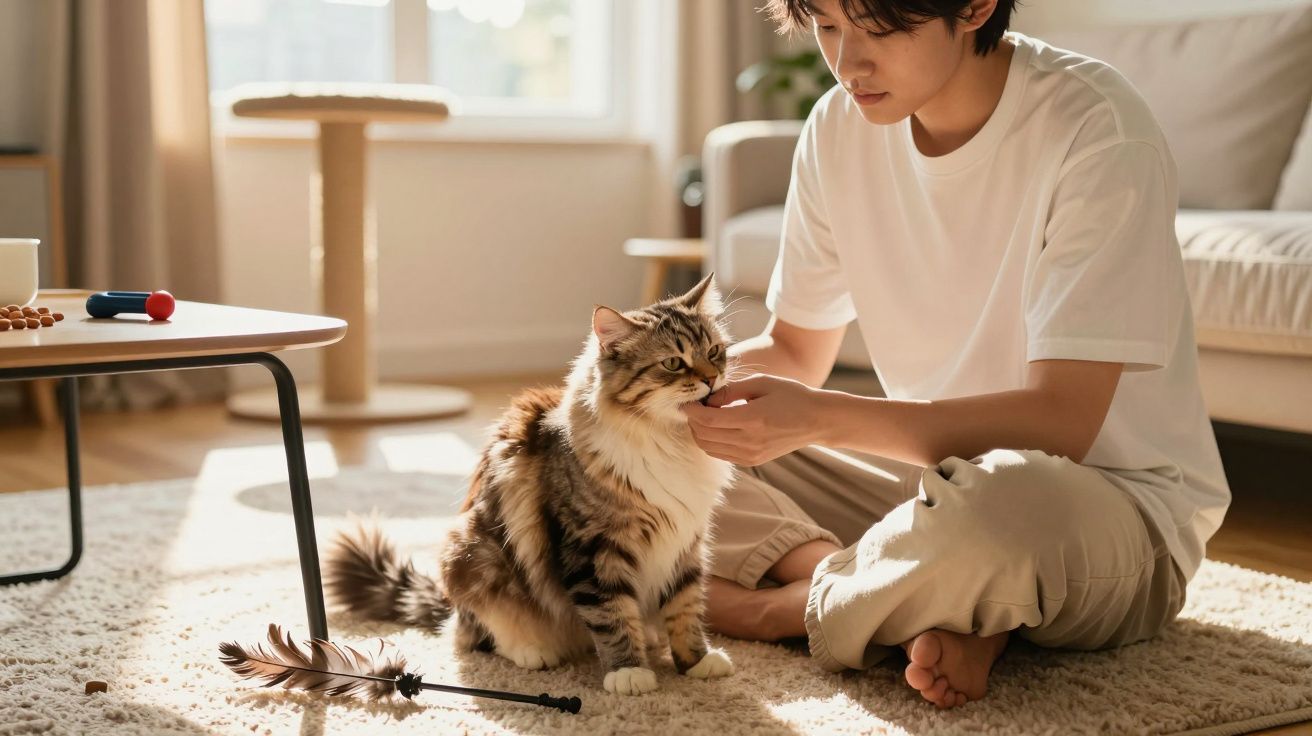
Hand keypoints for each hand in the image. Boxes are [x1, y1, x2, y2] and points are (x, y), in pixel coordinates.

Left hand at [679, 373, 826, 465]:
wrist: (817, 421)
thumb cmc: (792, 396)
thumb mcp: (762, 383)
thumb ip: (732, 390)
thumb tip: (707, 397)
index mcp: (752, 419)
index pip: (708, 419)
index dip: (691, 410)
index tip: (686, 400)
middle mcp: (749, 442)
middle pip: (704, 435)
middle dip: (692, 421)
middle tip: (695, 405)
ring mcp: (750, 455)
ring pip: (708, 448)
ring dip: (699, 432)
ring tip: (705, 415)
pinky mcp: (752, 461)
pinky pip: (720, 454)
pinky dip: (711, 441)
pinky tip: (718, 427)